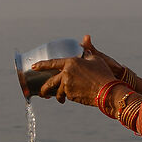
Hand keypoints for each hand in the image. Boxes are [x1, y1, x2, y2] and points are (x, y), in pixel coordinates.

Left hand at [25, 36, 139, 109]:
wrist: (108, 90)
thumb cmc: (103, 73)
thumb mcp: (96, 59)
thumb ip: (87, 52)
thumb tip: (86, 42)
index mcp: (70, 63)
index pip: (51, 63)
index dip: (41, 65)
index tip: (33, 67)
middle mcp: (66, 74)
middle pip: (50, 82)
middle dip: (44, 89)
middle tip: (42, 93)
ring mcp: (68, 86)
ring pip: (59, 92)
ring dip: (58, 96)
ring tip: (59, 100)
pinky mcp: (72, 96)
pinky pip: (68, 96)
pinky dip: (69, 96)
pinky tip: (75, 97)